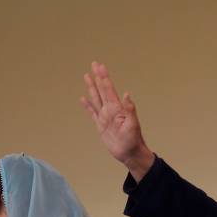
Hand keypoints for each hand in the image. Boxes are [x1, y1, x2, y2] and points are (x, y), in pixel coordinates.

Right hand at [80, 61, 154, 181]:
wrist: (130, 153)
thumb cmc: (133, 140)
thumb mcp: (133, 125)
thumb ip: (130, 109)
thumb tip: (126, 94)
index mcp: (117, 108)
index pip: (109, 89)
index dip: (104, 77)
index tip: (100, 66)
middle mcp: (110, 110)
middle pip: (102, 89)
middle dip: (98, 77)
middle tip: (94, 64)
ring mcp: (105, 117)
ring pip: (96, 98)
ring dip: (91, 87)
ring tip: (86, 76)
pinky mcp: (101, 125)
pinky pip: (92, 113)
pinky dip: (87, 105)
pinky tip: (83, 99)